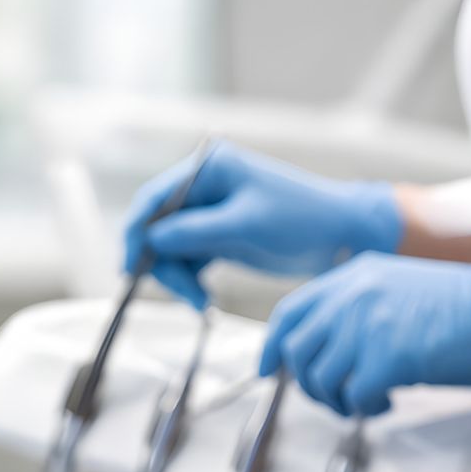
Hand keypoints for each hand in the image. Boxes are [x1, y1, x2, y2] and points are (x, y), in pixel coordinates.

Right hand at [124, 141, 401, 308]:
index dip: (136, 231)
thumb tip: (150, 240)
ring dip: (177, 278)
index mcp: (208, 169)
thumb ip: (194, 231)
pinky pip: (187, 261)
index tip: (131, 266)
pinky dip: (190, 281)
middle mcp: (203, 188)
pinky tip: (205, 298)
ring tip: (200, 302)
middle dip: (161, 263)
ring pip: (169, 250)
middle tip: (180, 294)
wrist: (339, 236)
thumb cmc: (300, 218)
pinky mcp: (217, 238)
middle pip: (157, 227)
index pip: (154, 198)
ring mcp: (209, 214)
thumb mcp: (244, 224)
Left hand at [261, 249, 470, 417]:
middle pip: (298, 352)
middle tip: (337, 396)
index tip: (267, 369)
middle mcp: (353, 297)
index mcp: (355, 276)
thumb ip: (361, 308)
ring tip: (369, 398)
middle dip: (310, 383)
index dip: (272, 345)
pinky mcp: (387, 360)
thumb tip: (331, 348)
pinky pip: (353, 399)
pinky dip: (366, 408)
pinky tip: (389, 401)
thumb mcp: (403, 288)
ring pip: (320, 380)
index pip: (292, 311)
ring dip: (339, 400)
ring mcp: (367, 327)